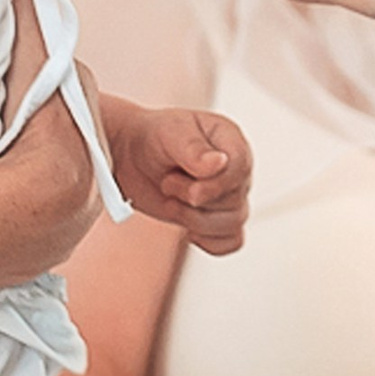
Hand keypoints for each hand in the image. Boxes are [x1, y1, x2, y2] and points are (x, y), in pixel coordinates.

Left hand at [106, 102, 251, 255]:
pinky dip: (207, 241)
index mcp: (230, 141)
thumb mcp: (168, 133)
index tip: (192, 190)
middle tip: (168, 182)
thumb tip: (219, 163)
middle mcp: (234, 170)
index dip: (216, 185)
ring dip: (194, 219)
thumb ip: (193, 149)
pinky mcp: (219, 220)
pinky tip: (187, 225)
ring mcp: (230, 196)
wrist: (134, 157)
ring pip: (232, 224)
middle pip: (234, 200)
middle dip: (192, 199)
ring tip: (172, 199)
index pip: (240, 167)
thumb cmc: (153, 138)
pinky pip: (230, 242)